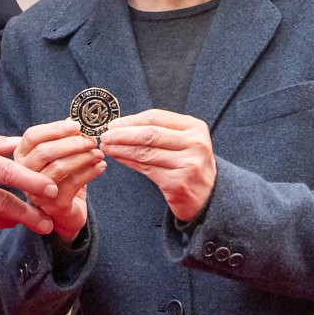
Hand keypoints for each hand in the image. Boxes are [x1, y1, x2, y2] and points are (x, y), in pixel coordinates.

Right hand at [15, 119, 105, 241]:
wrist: (66, 211)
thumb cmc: (62, 178)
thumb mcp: (61, 155)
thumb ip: (64, 138)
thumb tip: (74, 120)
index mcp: (22, 155)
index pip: (33, 136)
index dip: (55, 129)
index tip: (77, 126)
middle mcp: (24, 173)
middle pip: (44, 152)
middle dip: (72, 144)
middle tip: (92, 140)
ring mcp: (36, 191)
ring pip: (58, 167)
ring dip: (82, 157)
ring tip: (98, 153)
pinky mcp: (53, 205)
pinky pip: (73, 183)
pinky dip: (90, 172)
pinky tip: (101, 166)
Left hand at [100, 109, 215, 222]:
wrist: (208, 195)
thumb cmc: (190, 163)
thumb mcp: (184, 141)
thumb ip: (161, 130)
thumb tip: (122, 124)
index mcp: (195, 128)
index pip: (156, 118)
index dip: (131, 120)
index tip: (113, 123)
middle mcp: (194, 144)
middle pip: (150, 134)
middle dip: (122, 134)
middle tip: (105, 135)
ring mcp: (187, 164)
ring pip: (145, 153)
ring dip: (121, 149)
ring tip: (107, 147)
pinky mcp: (177, 184)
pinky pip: (146, 169)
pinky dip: (128, 162)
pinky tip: (118, 158)